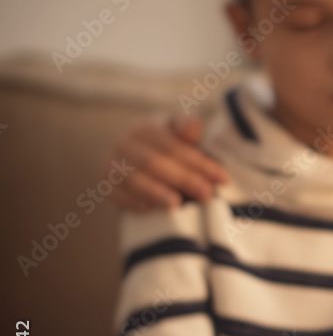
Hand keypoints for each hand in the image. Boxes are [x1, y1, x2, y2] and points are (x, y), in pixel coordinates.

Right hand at [106, 113, 227, 210]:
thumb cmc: (169, 145)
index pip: (175, 147)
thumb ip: (188, 128)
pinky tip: (145, 209)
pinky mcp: (105, 182)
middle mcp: (126, 143)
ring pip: (133, 178)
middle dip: (183, 179)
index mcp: (148, 127)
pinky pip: (114, 192)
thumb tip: (191, 127)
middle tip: (206, 194)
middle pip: (155, 162)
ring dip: (154, 191)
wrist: (137, 153)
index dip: (200, 163)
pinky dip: (129, 200)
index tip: (223, 179)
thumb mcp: (180, 131)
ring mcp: (112, 162)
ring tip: (175, 204)